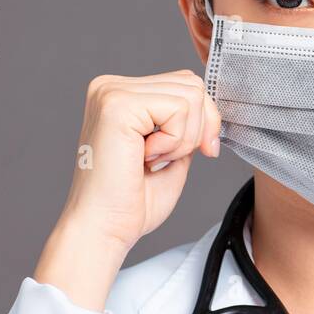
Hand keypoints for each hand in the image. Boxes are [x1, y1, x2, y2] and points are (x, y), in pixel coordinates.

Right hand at [34, 71, 220, 310]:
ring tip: (154, 159)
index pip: (184, 83)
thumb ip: (187, 127)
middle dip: (199, 128)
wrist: (103, 229)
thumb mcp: (172, 155)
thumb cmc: (131, 203)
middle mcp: (111, 87)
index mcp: (120, 95)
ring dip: (185, 137)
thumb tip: (210, 110)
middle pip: (191, 84)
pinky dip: (175, 140)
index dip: (204, 120)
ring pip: (190, 94)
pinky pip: (178, 108)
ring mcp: (111, 92)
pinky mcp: (117, 104)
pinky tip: (147, 157)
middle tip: (170, 159)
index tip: (202, 152)